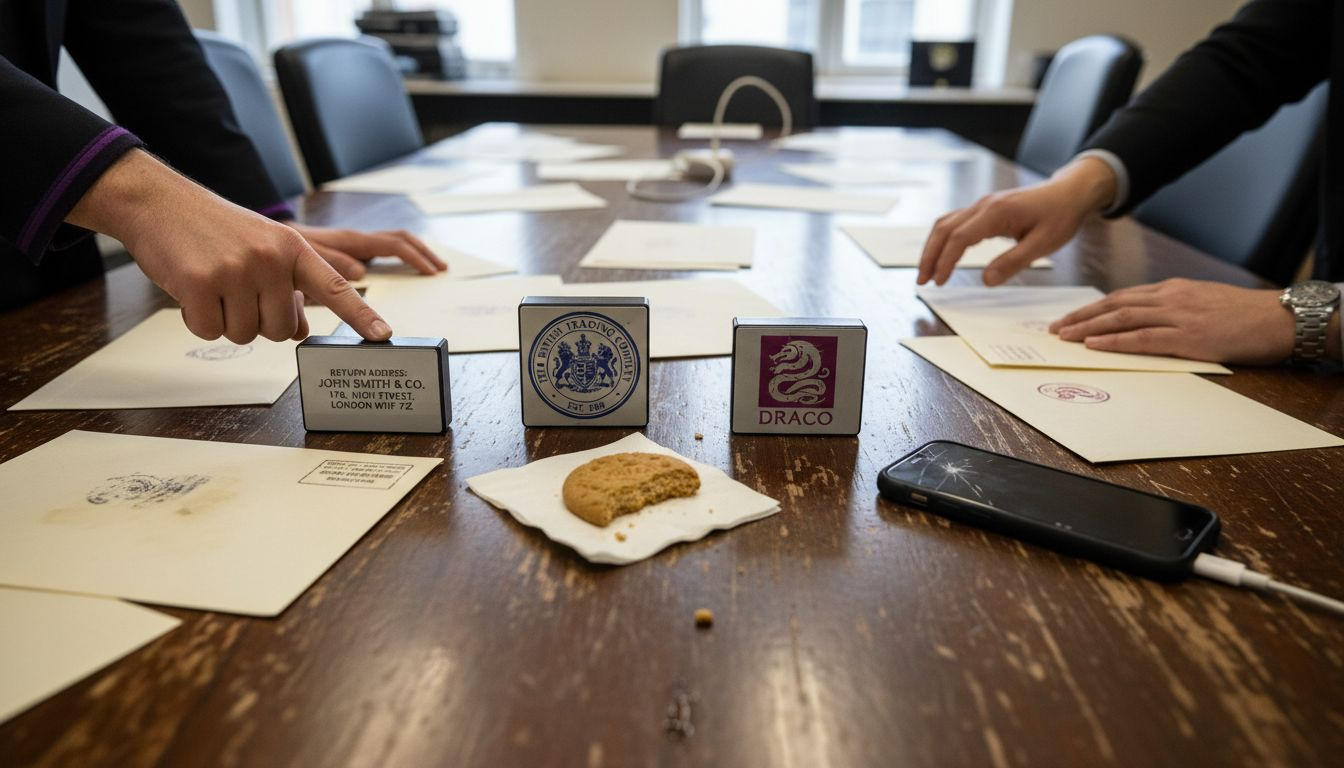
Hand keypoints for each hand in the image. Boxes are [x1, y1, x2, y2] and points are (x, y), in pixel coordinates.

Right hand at [67, 150, 392, 343]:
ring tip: (214, 283)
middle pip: (279, 330)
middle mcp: (271, 258)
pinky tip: (192, 290)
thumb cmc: (216, 231)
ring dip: (225, 320)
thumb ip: (288, 288)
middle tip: (236, 290)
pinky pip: (210, 331)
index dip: (360, 315)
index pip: (334, 287)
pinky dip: (198, 320)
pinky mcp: (201, 284)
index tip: (383, 336)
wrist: (159, 202)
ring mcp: (236, 270)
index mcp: (293, 248)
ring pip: (245, 335)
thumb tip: (300, 331)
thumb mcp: (263, 249)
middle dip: (257, 321)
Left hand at [288, 224, 445, 279]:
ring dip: (416, 254)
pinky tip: (406, 275)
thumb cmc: (283, 250)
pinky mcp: (352, 253)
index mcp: (351, 241)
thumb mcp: (303, 256)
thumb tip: (360, 272)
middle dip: (424, 252)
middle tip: (441, 269)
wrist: (266, 242)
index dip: (415, 259)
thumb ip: (330, 261)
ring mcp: (356, 246)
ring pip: (395, 244)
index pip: (393, 246)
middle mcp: (357, 241)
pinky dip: (400, 259)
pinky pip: (383, 252)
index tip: (431, 273)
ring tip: (432, 269)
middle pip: (401, 240)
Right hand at [918, 157, 1117, 285]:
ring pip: (946, 224)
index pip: (960, 238)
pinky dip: (944, 240)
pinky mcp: (985, 209)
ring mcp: (982, 205)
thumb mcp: (1043, 244)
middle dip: (929, 255)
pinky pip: (956, 222)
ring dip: (932, 247)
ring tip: (927, 272)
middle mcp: (984, 205)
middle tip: (922, 281)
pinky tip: (943, 255)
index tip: (939, 282)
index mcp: (997, 212)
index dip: (945, 261)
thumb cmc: (1060, 216)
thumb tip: (986, 281)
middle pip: (944, 228)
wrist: (1069, 192)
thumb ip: (1013, 262)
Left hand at [1049, 279, 1296, 364]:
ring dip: (1089, 328)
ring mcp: (1178, 316)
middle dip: (1081, 316)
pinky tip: (1094, 345)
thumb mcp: (1204, 303)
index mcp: (1173, 290)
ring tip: (1065, 337)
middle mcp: (1170, 298)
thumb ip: (1175, 309)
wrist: (1280, 318)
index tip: (1070, 317)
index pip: (1123, 296)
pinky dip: (1115, 341)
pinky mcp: (1188, 336)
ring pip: (1122, 318)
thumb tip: (1147, 322)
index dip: (1093, 308)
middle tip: (1055, 328)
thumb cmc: (1245, 315)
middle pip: (1114, 305)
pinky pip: (1143, 338)